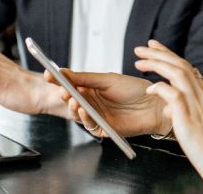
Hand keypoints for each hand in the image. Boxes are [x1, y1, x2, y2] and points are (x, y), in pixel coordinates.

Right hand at [45, 69, 167, 137]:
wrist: (155, 104)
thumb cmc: (135, 89)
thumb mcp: (107, 79)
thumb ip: (85, 78)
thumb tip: (64, 72)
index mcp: (92, 89)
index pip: (71, 85)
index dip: (59, 81)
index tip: (48, 75)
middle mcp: (93, 103)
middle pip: (72, 100)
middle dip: (64, 94)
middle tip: (61, 89)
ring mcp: (97, 116)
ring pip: (78, 114)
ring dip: (73, 107)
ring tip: (73, 99)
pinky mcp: (104, 129)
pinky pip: (90, 125)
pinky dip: (85, 118)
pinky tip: (84, 110)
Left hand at [137, 40, 202, 193]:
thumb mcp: (201, 122)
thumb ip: (186, 111)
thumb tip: (169, 109)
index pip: (186, 67)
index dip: (169, 56)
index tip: (155, 48)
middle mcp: (202, 94)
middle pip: (180, 65)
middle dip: (159, 53)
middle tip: (142, 48)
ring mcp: (197, 104)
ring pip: (177, 73)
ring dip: (157, 64)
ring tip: (140, 61)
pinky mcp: (189, 117)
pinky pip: (173, 95)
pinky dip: (160, 88)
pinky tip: (149, 88)